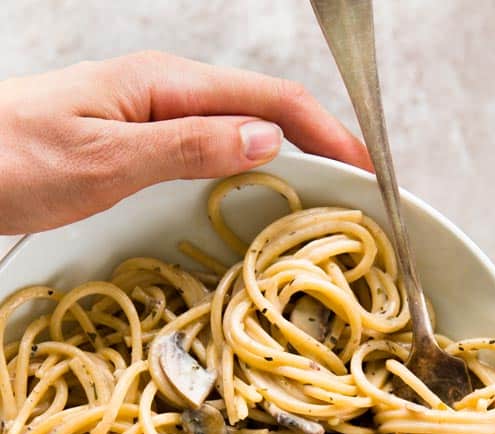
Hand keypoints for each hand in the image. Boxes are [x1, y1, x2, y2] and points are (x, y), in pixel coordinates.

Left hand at [0, 51, 371, 234]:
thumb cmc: (14, 159)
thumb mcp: (105, 160)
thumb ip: (187, 147)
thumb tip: (266, 139)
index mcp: (163, 85)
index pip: (266, 99)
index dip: (323, 130)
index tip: (365, 166)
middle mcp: (165, 93)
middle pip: (263, 108)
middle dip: (319, 140)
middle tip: (359, 187)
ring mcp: (153, 116)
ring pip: (240, 128)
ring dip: (290, 154)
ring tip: (326, 192)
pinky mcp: (140, 141)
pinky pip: (211, 147)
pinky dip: (249, 167)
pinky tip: (262, 188)